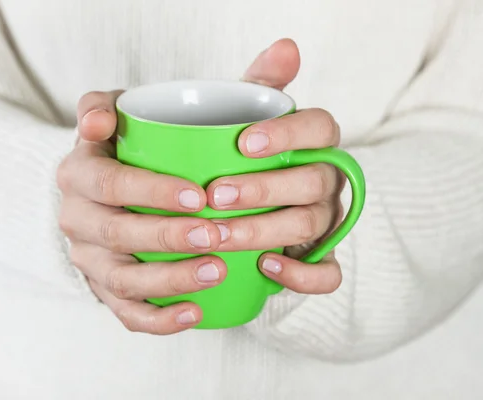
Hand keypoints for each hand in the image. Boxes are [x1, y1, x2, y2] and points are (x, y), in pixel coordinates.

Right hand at [57, 91, 227, 334]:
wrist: (103, 192)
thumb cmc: (135, 150)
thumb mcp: (148, 108)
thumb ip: (213, 82)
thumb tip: (286, 51)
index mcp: (81, 168)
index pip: (108, 179)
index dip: (150, 189)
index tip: (199, 195)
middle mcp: (77, 215)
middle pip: (117, 233)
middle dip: (168, 236)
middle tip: (216, 234)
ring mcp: (89, 257)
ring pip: (121, 279)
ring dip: (168, 279)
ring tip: (216, 272)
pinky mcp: (104, 288)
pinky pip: (124, 311)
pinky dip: (158, 318)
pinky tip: (196, 312)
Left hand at [206, 39, 344, 293]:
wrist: (241, 207)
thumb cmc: (243, 158)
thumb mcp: (246, 118)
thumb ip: (262, 85)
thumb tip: (287, 46)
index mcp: (312, 143)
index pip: (321, 128)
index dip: (288, 134)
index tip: (243, 143)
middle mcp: (324, 179)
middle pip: (313, 181)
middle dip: (264, 189)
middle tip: (215, 195)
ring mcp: (324, 219)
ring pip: (312, 224)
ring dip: (265, 230)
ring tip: (220, 234)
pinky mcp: (319, 256)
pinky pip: (327, 272)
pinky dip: (302, 274)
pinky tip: (265, 266)